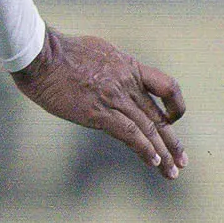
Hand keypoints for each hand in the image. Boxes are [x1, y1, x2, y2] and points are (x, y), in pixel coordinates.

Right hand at [13, 26, 187, 178]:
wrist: (41, 55)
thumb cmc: (59, 51)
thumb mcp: (97, 51)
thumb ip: (110, 67)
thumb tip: (109, 75)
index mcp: (129, 67)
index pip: (166, 86)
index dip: (175, 105)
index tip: (173, 120)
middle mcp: (128, 83)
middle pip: (159, 116)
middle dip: (172, 142)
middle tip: (182, 159)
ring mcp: (114, 99)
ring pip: (148, 129)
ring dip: (162, 153)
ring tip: (171, 171)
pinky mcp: (98, 113)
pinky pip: (129, 134)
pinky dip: (143, 149)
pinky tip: (152, 161)